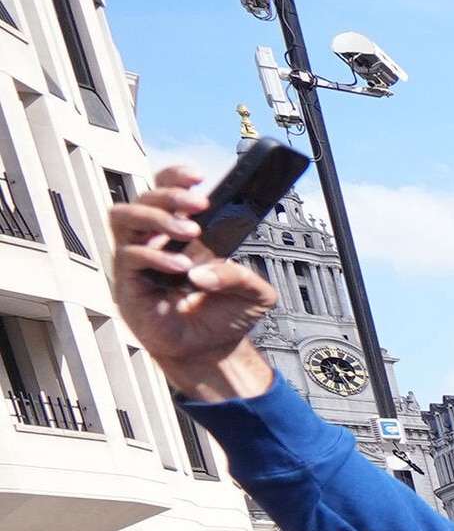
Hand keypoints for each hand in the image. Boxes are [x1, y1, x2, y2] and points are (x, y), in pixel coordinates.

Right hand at [110, 168, 278, 400]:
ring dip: (156, 218)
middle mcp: (155, 240)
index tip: (198, 178)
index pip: (167, 192)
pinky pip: (128, 256)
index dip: (176, 179)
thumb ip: (240, 275)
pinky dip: (155, 255)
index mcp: (181, 234)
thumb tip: (205, 268)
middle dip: (169, 195)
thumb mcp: (253, 293)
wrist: (213, 352)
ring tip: (189, 231)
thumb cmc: (226, 317)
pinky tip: (182, 268)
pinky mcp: (128, 283)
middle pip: (143, 198)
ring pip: (124, 217)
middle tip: (198, 205)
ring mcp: (138, 260)